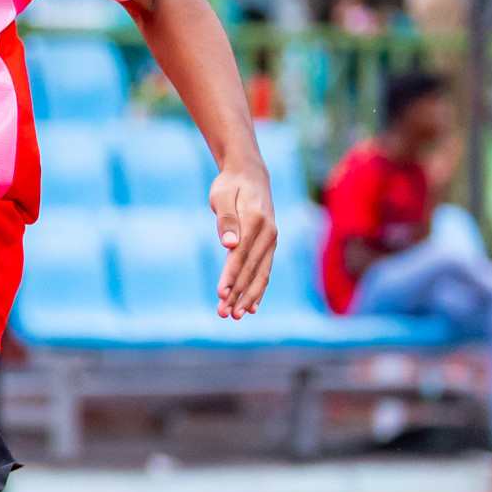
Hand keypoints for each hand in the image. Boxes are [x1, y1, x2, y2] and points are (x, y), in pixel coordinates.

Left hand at [209, 160, 277, 319]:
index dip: (231, 276)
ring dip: (248, 297)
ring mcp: (271, 241)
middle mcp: (268, 234)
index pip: (241, 255)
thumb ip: (226, 219)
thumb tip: (229, 244)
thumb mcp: (222, 195)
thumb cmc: (231, 185)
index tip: (220, 293)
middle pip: (252, 270)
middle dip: (238, 294)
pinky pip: (265, 272)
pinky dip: (258, 290)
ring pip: (261, 275)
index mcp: (256, 221)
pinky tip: (250, 307)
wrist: (249, 175)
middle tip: (223, 314)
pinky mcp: (268, 246)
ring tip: (234, 316)